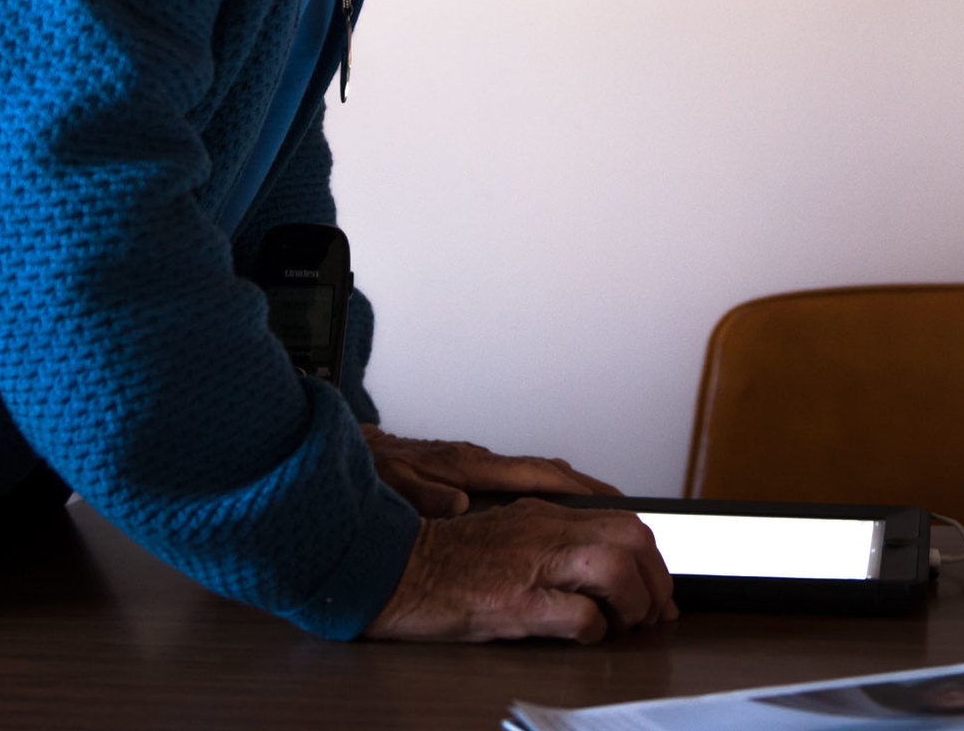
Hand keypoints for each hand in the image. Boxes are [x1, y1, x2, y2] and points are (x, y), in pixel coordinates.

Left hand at [360, 425, 620, 518]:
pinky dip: (542, 494)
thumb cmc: (364, 469)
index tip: (609, 501)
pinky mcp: (462, 473)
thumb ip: (422, 494)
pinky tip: (549, 511)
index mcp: (466, 466)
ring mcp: (471, 466)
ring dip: (567, 492)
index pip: (533, 474)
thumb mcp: (390, 485)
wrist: (339, 448)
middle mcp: (475, 462)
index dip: (574, 488)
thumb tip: (455, 504)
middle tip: (623, 512)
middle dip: (586, 491)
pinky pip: (516, 482)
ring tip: (600, 514)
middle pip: (545, 473)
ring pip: (532, 477)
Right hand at [365, 497, 674, 641]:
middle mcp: (541, 529)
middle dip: (655, 575)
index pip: (619, 518)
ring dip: (634, 600)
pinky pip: (577, 614)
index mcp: (540, 512)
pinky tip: (585, 636)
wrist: (391, 570)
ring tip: (628, 622)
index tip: (656, 578)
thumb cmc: (439, 561)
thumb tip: (589, 562)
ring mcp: (529, 564)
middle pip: (630, 535)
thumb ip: (544, 539)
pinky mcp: (513, 601)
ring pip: (615, 566)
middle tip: (655, 607)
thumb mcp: (502, 535)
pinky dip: (593, 630)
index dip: (648, 551)